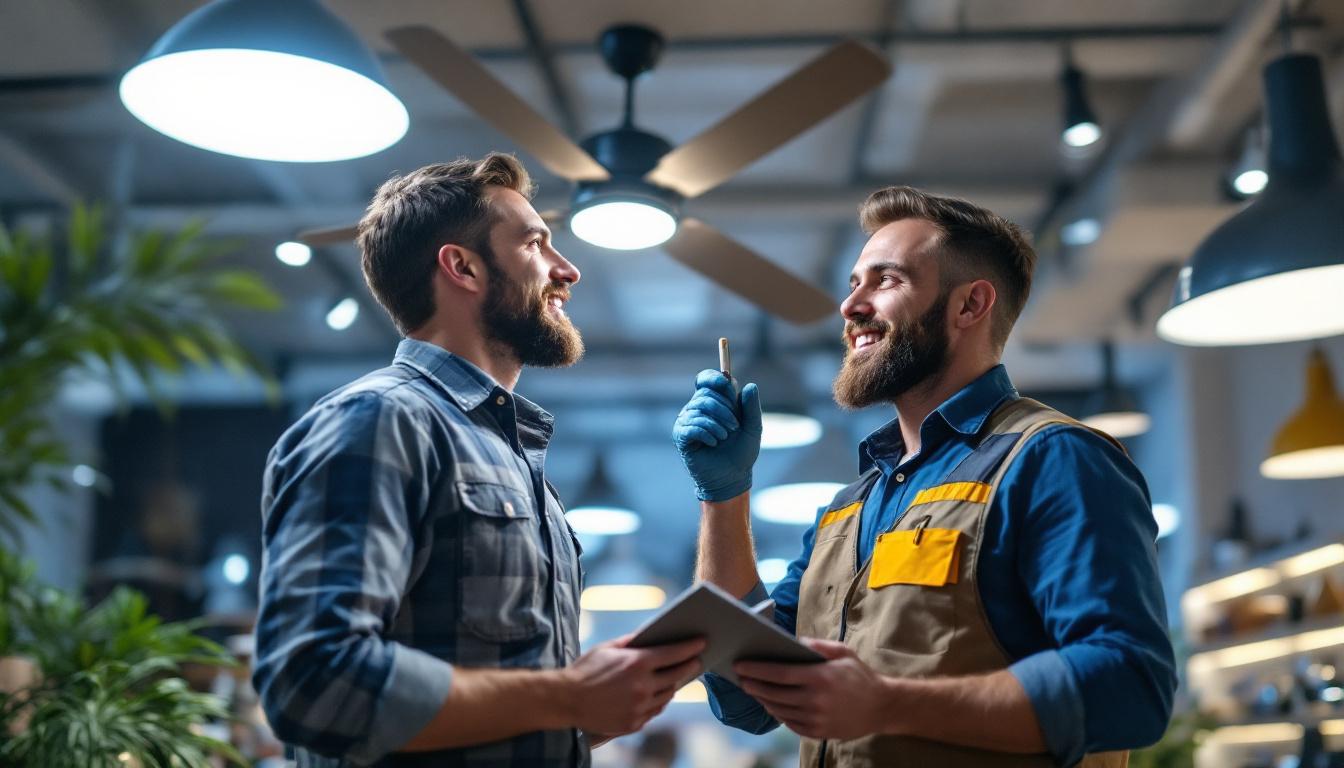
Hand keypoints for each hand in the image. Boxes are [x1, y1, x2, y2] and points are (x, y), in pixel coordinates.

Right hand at [563, 635, 705, 736]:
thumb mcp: (607, 648)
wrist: (565, 700)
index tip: (702, 642)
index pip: (673, 654)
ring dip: (674, 685)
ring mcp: (639, 707)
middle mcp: (642, 686)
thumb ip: (632, 641)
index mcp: (636, 664)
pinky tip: (659, 694)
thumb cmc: (585, 670)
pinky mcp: (634, 723)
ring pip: (668, 695)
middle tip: (697, 660)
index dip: (690, 647)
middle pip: (676, 676)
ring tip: (677, 677)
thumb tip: (651, 635)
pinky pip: (655, 711)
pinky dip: (659, 701)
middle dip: (689, 666)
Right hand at [672, 369, 761, 500]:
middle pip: (705, 394)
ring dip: (717, 424)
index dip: (716, 380)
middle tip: (735, 425)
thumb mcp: (752, 428)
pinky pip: (691, 426)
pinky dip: (706, 433)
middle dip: (724, 409)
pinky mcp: (681, 436)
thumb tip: (749, 385)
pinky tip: (714, 443)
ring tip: (725, 437)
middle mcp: (696, 408)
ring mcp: (687, 422)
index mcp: (713, 402)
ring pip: (699, 409)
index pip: (706, 379)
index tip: (730, 390)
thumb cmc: (741, 452)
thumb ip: (751, 407)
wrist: (732, 477)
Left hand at [734, 638, 891, 739]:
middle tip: (741, 678)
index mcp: (820, 677)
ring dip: (763, 699)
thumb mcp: (842, 652)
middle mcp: (816, 700)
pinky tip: (771, 703)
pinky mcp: (818, 733)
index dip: (757, 669)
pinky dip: (777, 713)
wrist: (881, 707)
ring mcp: (816, 719)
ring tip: (754, 689)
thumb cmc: (859, 676)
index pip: (779, 673)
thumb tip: (791, 641)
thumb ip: (816, 645)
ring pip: (779, 710)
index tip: (741, 665)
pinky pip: (789, 723)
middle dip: (754, 685)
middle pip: (774, 693)